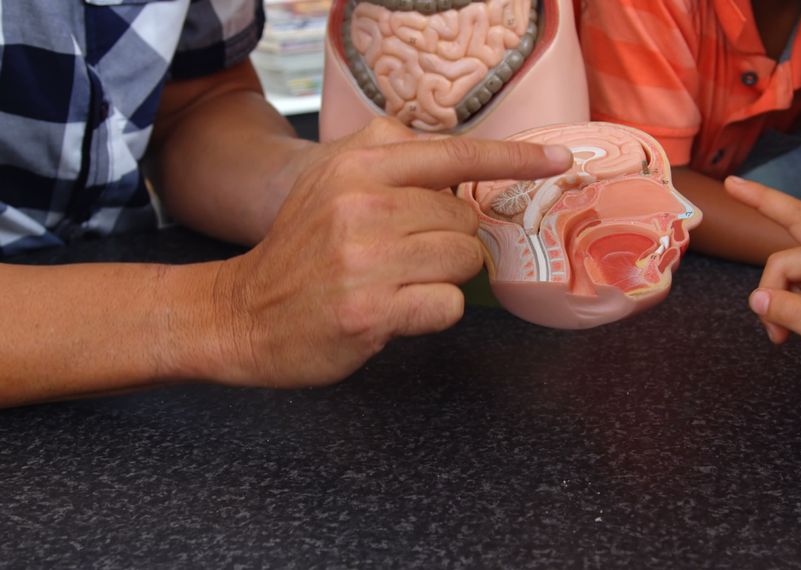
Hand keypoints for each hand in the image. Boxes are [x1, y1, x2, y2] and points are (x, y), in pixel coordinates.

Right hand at [195, 121, 572, 387]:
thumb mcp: (330, 180)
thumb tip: (458, 159)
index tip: (557, 162)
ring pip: (463, 262)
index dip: (514, 159)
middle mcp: (363, 204)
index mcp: (357, 165)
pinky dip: (432, 312)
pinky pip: (449, 306)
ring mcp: (366, 259)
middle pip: (465, 219)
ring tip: (395, 282)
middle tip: (403, 256)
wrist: (242, 312)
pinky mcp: (371, 310)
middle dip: (448, 242)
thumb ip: (389, 158)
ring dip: (440, 278)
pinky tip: (394, 310)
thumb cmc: (300, 250)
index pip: (455, 154)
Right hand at [724, 176, 800, 376]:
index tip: (732, 184)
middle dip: (773, 296)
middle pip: (786, 262)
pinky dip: (795, 306)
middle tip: (776, 336)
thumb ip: (794, 315)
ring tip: (787, 337)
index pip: (798, 219)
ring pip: (792, 276)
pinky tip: (798, 328)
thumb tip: (756, 298)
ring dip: (783, 305)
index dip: (762, 200)